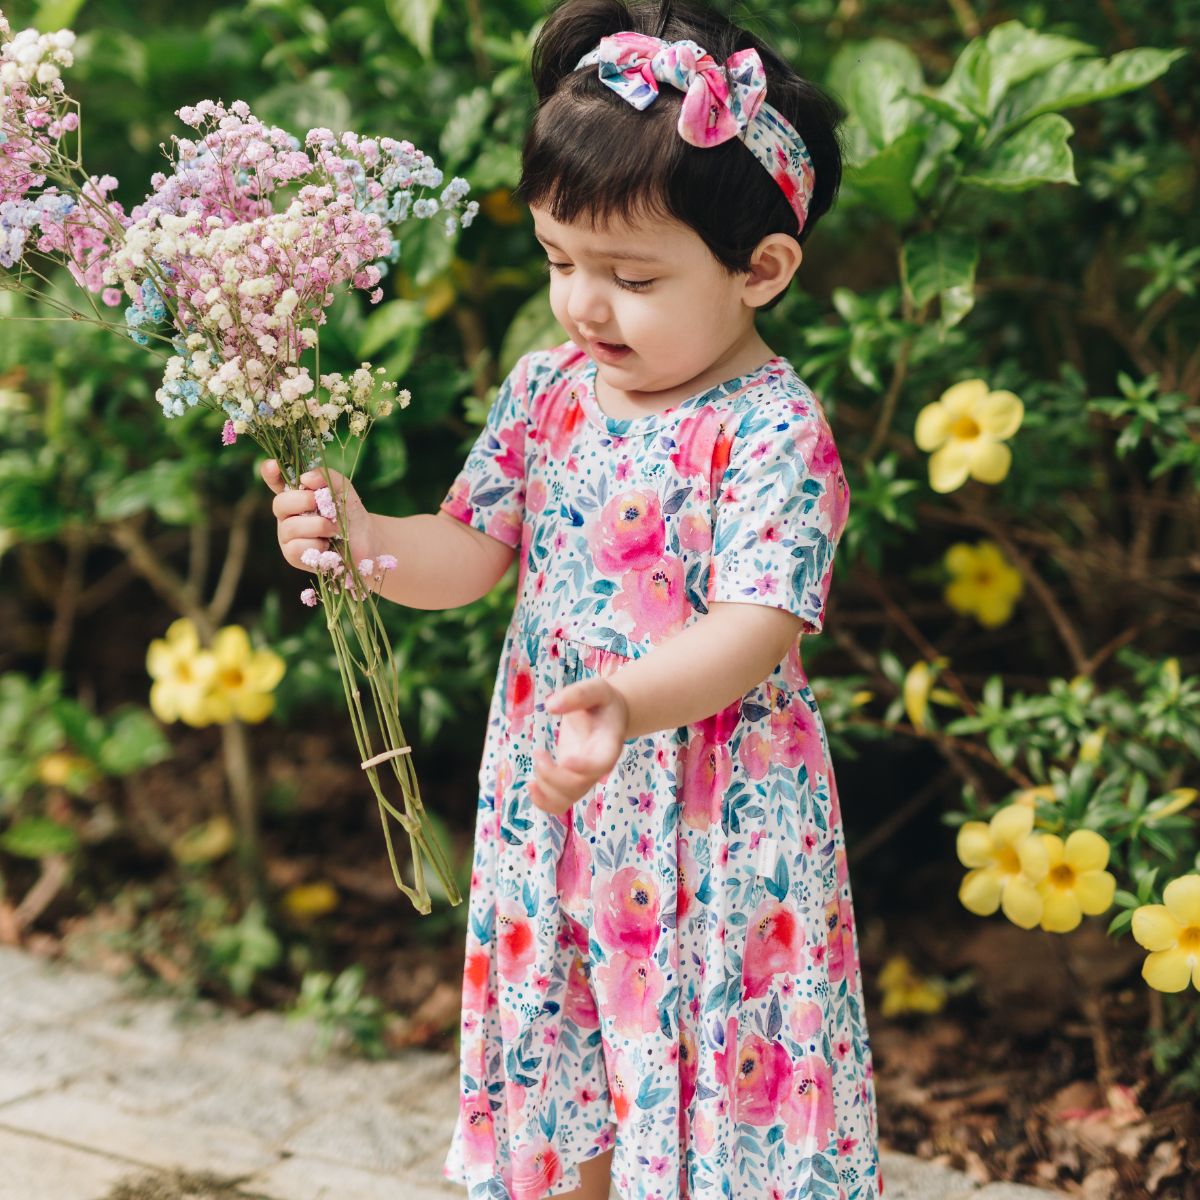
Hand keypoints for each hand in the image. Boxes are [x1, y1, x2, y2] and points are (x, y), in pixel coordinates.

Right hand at [261, 460, 374, 572]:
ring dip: (318, 526)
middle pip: (279, 503)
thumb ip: (326, 477)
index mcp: (296, 494)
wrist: (365, 543)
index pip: (276, 482)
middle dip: (302, 501)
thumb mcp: (343, 489)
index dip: (270, 473)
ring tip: (334, 529)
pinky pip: (295, 548)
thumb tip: (305, 478)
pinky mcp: (293, 554)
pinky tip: (327, 546)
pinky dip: (316, 545)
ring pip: (290, 527)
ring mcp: (288, 535)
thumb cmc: (350, 514)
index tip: (273, 465)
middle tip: (321, 504)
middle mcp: (288, 514)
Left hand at [530, 676, 629, 815]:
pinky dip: (542, 801)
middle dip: (552, 776)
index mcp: (609, 745)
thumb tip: (550, 706)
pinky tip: (531, 785)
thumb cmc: (603, 701)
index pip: (602, 765)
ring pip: (566, 800)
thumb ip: (577, 695)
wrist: (609, 715)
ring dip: (544, 789)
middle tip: (539, 753)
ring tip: (538, 761)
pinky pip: (558, 804)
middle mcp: (598, 767)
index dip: (584, 767)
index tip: (565, 759)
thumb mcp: (596, 689)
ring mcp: (584, 777)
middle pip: (578, 786)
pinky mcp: (570, 780)